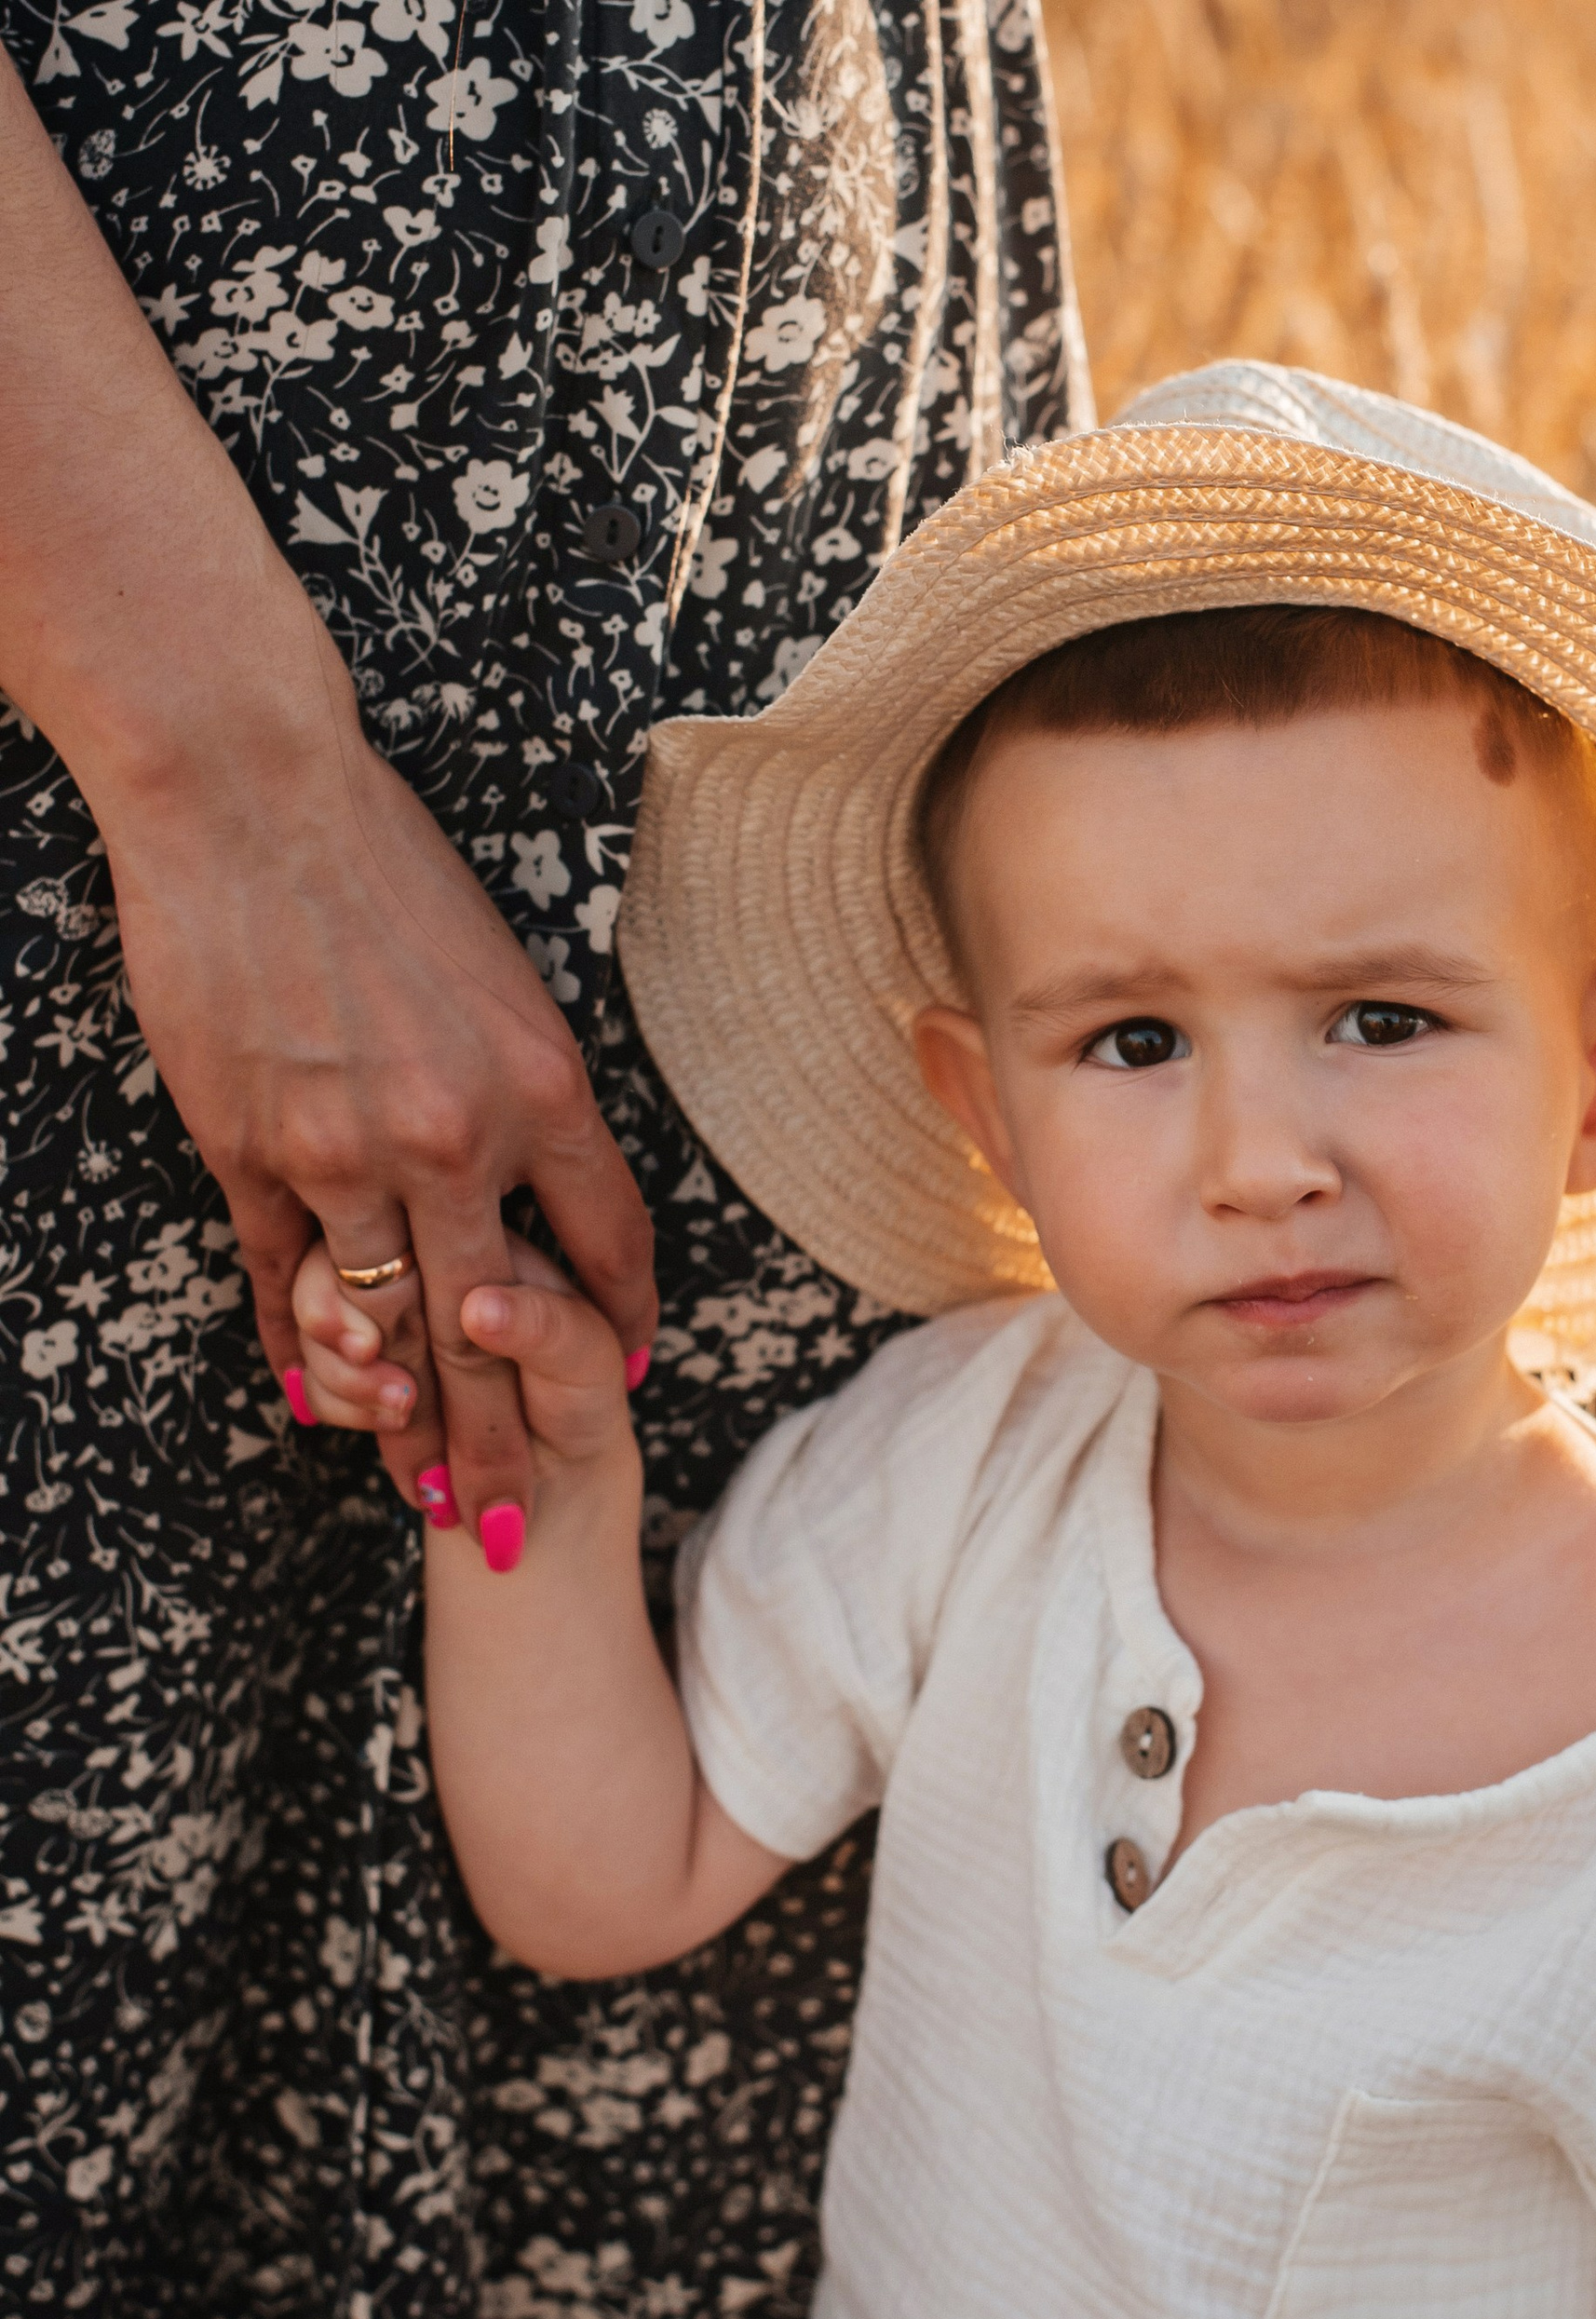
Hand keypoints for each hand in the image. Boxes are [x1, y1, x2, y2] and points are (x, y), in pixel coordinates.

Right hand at [104, 706, 655, 1537]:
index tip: (622, 1376)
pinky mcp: (250, 1148)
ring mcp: (345, 1151)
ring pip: (392, 1325)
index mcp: (544, 1083)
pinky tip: (317, 1398)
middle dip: (512, 1436)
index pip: (610, 1241)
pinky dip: (303, 1344)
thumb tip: (541, 1160)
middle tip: (519, 1523)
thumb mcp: (498, 974)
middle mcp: (458, 1135)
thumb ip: (521, 1082)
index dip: (618, 1321)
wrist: (253, 795)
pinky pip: (286, 1278)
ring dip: (408, 1424)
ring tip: (424, 1498)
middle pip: (500, 1329)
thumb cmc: (384, 862)